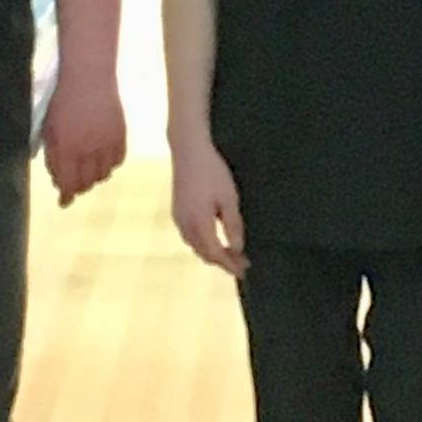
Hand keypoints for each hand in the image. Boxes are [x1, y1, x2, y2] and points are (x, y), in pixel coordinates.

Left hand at [41, 63, 127, 207]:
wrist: (88, 76)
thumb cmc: (63, 101)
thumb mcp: (49, 130)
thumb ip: (53, 157)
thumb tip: (59, 181)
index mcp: (67, 149)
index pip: (68, 184)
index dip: (66, 195)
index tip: (64, 200)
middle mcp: (88, 150)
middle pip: (87, 183)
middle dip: (79, 185)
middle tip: (74, 179)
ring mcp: (107, 143)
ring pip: (103, 175)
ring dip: (94, 176)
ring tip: (88, 166)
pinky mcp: (121, 135)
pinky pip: (118, 161)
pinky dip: (110, 164)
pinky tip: (103, 156)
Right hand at [171, 137, 247, 277]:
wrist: (188, 150)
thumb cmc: (212, 172)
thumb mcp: (229, 198)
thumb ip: (233, 225)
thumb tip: (237, 249)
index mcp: (199, 224)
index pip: (216, 253)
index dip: (230, 264)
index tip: (244, 271)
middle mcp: (185, 225)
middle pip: (204, 253)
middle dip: (223, 261)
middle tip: (241, 263)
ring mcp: (178, 218)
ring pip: (195, 245)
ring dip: (212, 253)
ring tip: (230, 254)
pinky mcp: (177, 211)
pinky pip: (190, 236)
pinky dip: (203, 243)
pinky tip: (213, 239)